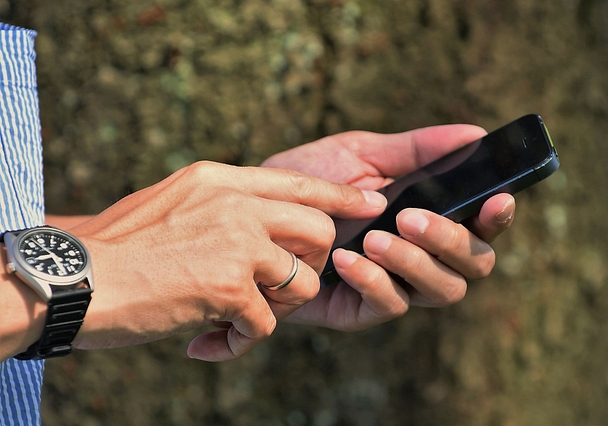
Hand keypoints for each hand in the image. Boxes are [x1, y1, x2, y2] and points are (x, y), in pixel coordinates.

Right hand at [66, 161, 386, 360]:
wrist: (76, 277)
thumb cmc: (121, 246)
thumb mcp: (174, 201)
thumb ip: (223, 205)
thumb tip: (264, 223)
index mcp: (220, 179)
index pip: (298, 181)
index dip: (340, 194)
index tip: (371, 202)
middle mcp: (235, 204)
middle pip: (318, 230)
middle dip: (311, 263)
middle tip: (278, 285)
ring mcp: (236, 243)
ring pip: (304, 281)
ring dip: (280, 306)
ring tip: (239, 313)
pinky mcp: (230, 287)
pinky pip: (269, 322)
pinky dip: (244, 337)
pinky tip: (211, 335)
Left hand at [262, 125, 515, 330]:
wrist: (256, 207)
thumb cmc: (312, 178)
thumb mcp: (361, 154)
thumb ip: (416, 150)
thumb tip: (475, 132)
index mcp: (429, 219)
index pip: (481, 227)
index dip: (497, 218)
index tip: (496, 197)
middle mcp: (420, 257)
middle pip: (472, 266)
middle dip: (451, 241)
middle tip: (411, 216)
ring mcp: (393, 285)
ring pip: (441, 290)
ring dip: (414, 262)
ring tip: (375, 237)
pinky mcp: (358, 311)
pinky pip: (387, 306)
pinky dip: (374, 280)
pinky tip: (346, 257)